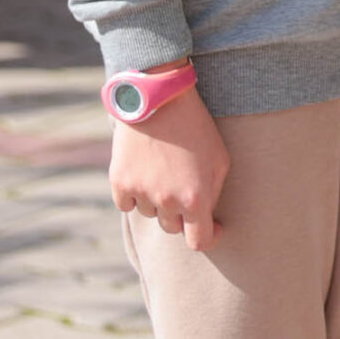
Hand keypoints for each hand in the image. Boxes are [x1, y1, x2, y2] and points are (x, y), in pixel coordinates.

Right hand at [110, 78, 228, 251]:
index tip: (212, 228)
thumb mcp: (220, 158)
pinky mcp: (119, 182)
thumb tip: (206, 217)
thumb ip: (213, 193)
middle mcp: (167, 201)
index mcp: (196, 199)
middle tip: (184, 186)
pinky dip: (134, 195)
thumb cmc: (196, 126)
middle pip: (173, 227)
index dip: (209, 238)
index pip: (199, 241)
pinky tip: (143, 173)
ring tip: (163, 170)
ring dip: (157, 201)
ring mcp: (141, 193)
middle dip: (181, 213)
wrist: (160, 97)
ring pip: (150, 215)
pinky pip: (127, 205)